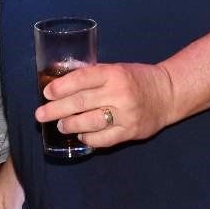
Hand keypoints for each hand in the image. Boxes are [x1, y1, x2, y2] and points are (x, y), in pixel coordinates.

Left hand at [36, 62, 175, 148]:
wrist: (168, 94)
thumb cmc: (138, 78)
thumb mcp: (118, 69)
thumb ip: (95, 77)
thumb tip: (62, 86)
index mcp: (115, 73)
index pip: (83, 78)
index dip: (62, 86)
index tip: (46, 93)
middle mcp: (119, 93)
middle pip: (81, 103)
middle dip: (56, 110)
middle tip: (41, 115)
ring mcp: (125, 114)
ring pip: (89, 123)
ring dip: (70, 125)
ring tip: (60, 125)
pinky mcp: (130, 131)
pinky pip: (102, 139)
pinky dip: (88, 137)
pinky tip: (81, 134)